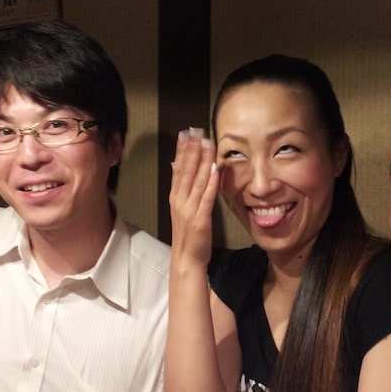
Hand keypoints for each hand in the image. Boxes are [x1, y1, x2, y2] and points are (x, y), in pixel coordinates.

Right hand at [169, 128, 218, 268]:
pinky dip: (211, 183)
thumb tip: (179, 168)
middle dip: (191, 150)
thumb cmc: (187, 236)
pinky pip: (207, 197)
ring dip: (202, 161)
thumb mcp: (181, 210)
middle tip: (196, 131)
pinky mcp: (201, 219)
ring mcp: (189, 209)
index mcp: (175, 198)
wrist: (186, 259)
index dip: (182, 151)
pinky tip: (215, 169)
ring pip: (197, 180)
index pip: (178, 169)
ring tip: (207, 143)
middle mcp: (180, 201)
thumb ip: (182, 189)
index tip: (186, 134)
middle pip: (186, 171)